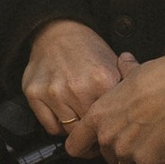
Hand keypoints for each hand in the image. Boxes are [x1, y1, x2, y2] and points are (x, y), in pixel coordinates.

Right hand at [21, 18, 125, 136]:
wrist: (57, 32)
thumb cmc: (87, 50)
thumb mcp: (114, 64)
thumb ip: (122, 90)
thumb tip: (130, 120)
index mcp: (102, 80)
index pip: (112, 119)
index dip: (113, 125)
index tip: (113, 128)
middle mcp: (77, 88)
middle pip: (91, 128)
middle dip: (95, 131)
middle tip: (97, 130)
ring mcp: (54, 92)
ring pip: (70, 131)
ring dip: (77, 130)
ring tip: (81, 123)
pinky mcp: (35, 94)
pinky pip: (51, 127)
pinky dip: (59, 127)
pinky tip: (66, 117)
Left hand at [65, 53, 164, 163]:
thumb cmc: (155, 79)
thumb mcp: (129, 73)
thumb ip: (121, 73)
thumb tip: (124, 61)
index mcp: (97, 118)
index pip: (75, 146)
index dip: (85, 148)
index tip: (94, 147)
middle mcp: (107, 137)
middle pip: (106, 156)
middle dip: (118, 149)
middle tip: (135, 135)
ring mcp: (126, 152)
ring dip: (134, 156)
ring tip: (149, 138)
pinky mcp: (146, 161)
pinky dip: (152, 160)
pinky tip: (160, 143)